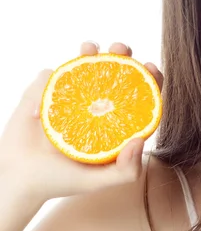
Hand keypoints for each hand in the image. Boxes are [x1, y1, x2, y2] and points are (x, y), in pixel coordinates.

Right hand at [0, 41, 164, 201]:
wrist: (19, 178)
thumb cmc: (63, 180)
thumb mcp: (100, 181)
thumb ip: (126, 170)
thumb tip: (140, 140)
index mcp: (114, 120)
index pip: (139, 95)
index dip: (149, 78)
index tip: (150, 67)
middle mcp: (95, 103)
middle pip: (114, 71)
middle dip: (121, 54)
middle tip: (121, 49)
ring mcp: (69, 95)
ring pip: (82, 64)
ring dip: (89, 51)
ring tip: (90, 49)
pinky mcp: (43, 92)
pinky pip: (48, 76)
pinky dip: (48, 82)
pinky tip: (41, 106)